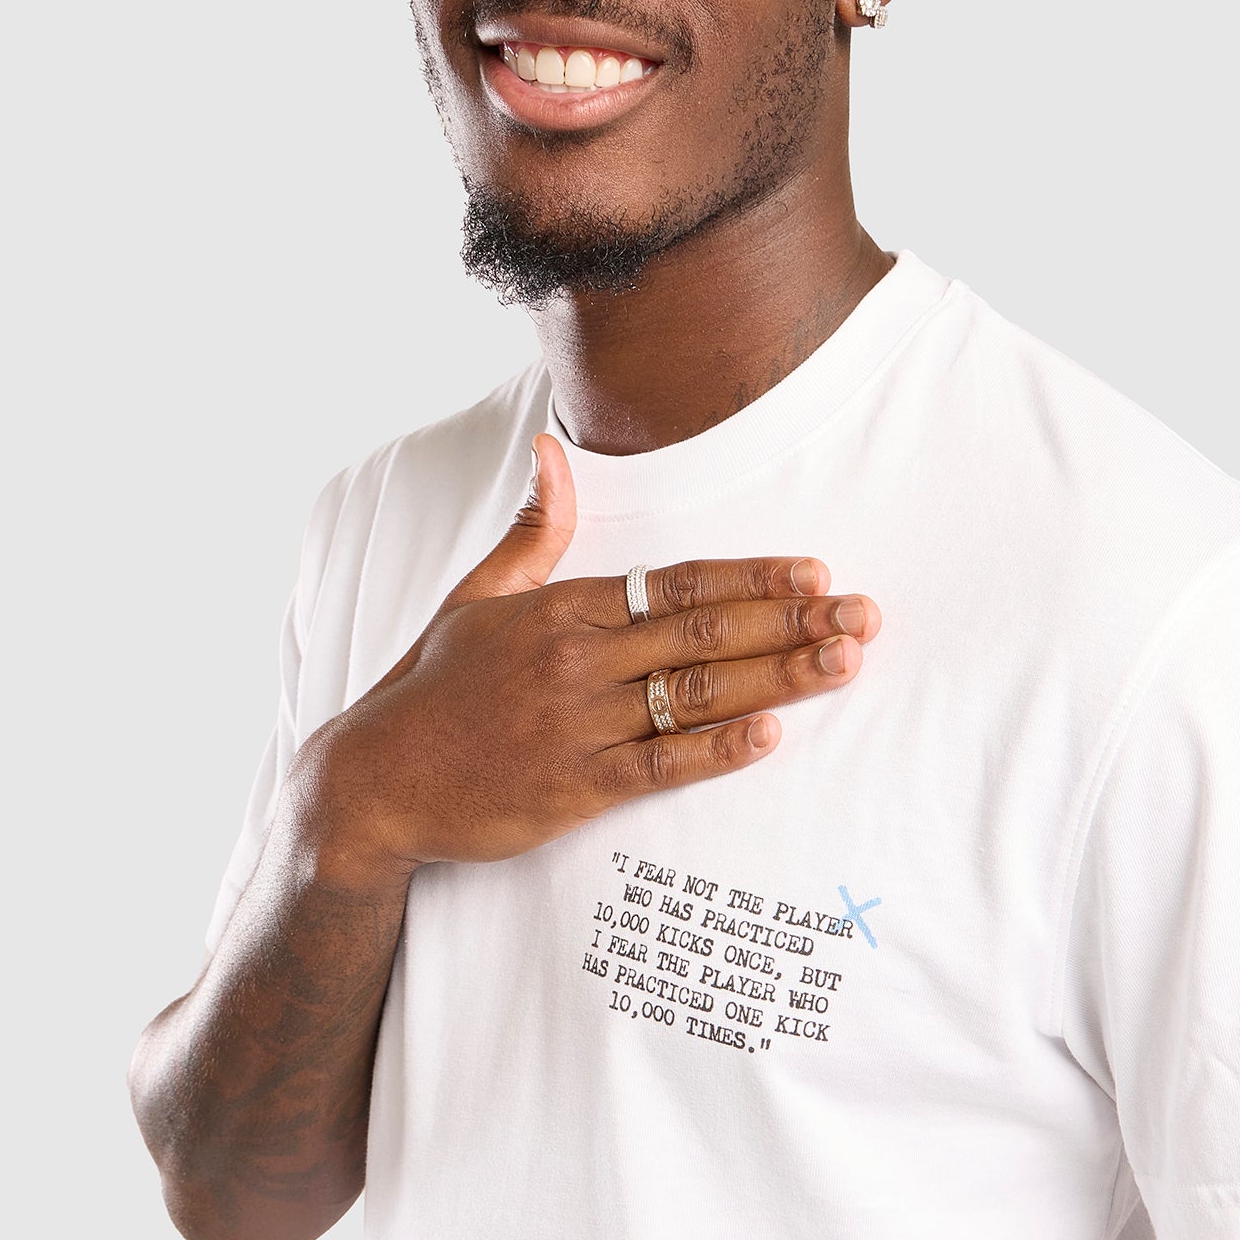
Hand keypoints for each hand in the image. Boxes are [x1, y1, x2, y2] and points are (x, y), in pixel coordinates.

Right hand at [304, 434, 879, 875]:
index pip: (678, 581)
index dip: (754, 576)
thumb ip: (533, 529)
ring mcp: (578, 725)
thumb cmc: (433, 688)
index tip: (816, 571)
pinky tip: (772, 735)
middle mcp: (578, 660)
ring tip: (843, 662)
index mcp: (563, 609)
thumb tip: (551, 451)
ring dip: (779, 677)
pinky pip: (661, 767)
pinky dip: (718, 749)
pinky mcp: (574, 789)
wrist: (375, 781)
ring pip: (696, 695)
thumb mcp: (478, 597)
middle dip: (792, 620)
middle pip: (705, 632)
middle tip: (864, 614)